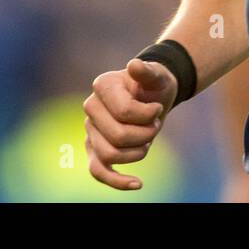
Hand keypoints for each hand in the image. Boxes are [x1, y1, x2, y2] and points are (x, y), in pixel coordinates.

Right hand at [83, 57, 177, 189]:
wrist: (153, 96)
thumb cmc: (154, 85)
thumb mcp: (157, 75)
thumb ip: (148, 71)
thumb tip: (135, 65)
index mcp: (103, 86)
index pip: (124, 112)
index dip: (148, 115)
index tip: (158, 108)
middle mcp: (91, 107)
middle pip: (118, 136)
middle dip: (145, 134)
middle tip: (155, 124)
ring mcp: (90, 129)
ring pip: (110, 155)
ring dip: (138, 152)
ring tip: (148, 139)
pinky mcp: (94, 148)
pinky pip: (98, 171)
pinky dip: (116, 181)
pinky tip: (138, 183)